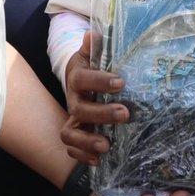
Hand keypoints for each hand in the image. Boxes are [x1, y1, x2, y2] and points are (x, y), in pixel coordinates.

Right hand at [62, 32, 128, 165]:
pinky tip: (98, 161)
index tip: (121, 82)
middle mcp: (73, 100)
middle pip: (80, 109)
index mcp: (77, 79)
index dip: (100, 81)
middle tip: (125, 113)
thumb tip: (94, 34)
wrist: (79, 81)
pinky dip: (82, 156)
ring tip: (106, 145)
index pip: (83, 79)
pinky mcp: (76, 135)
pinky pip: (72, 149)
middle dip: (102, 113)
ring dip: (87, 140)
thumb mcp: (93, 55)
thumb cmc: (93, 67)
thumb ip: (95, 46)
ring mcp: (73, 119)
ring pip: (69, 133)